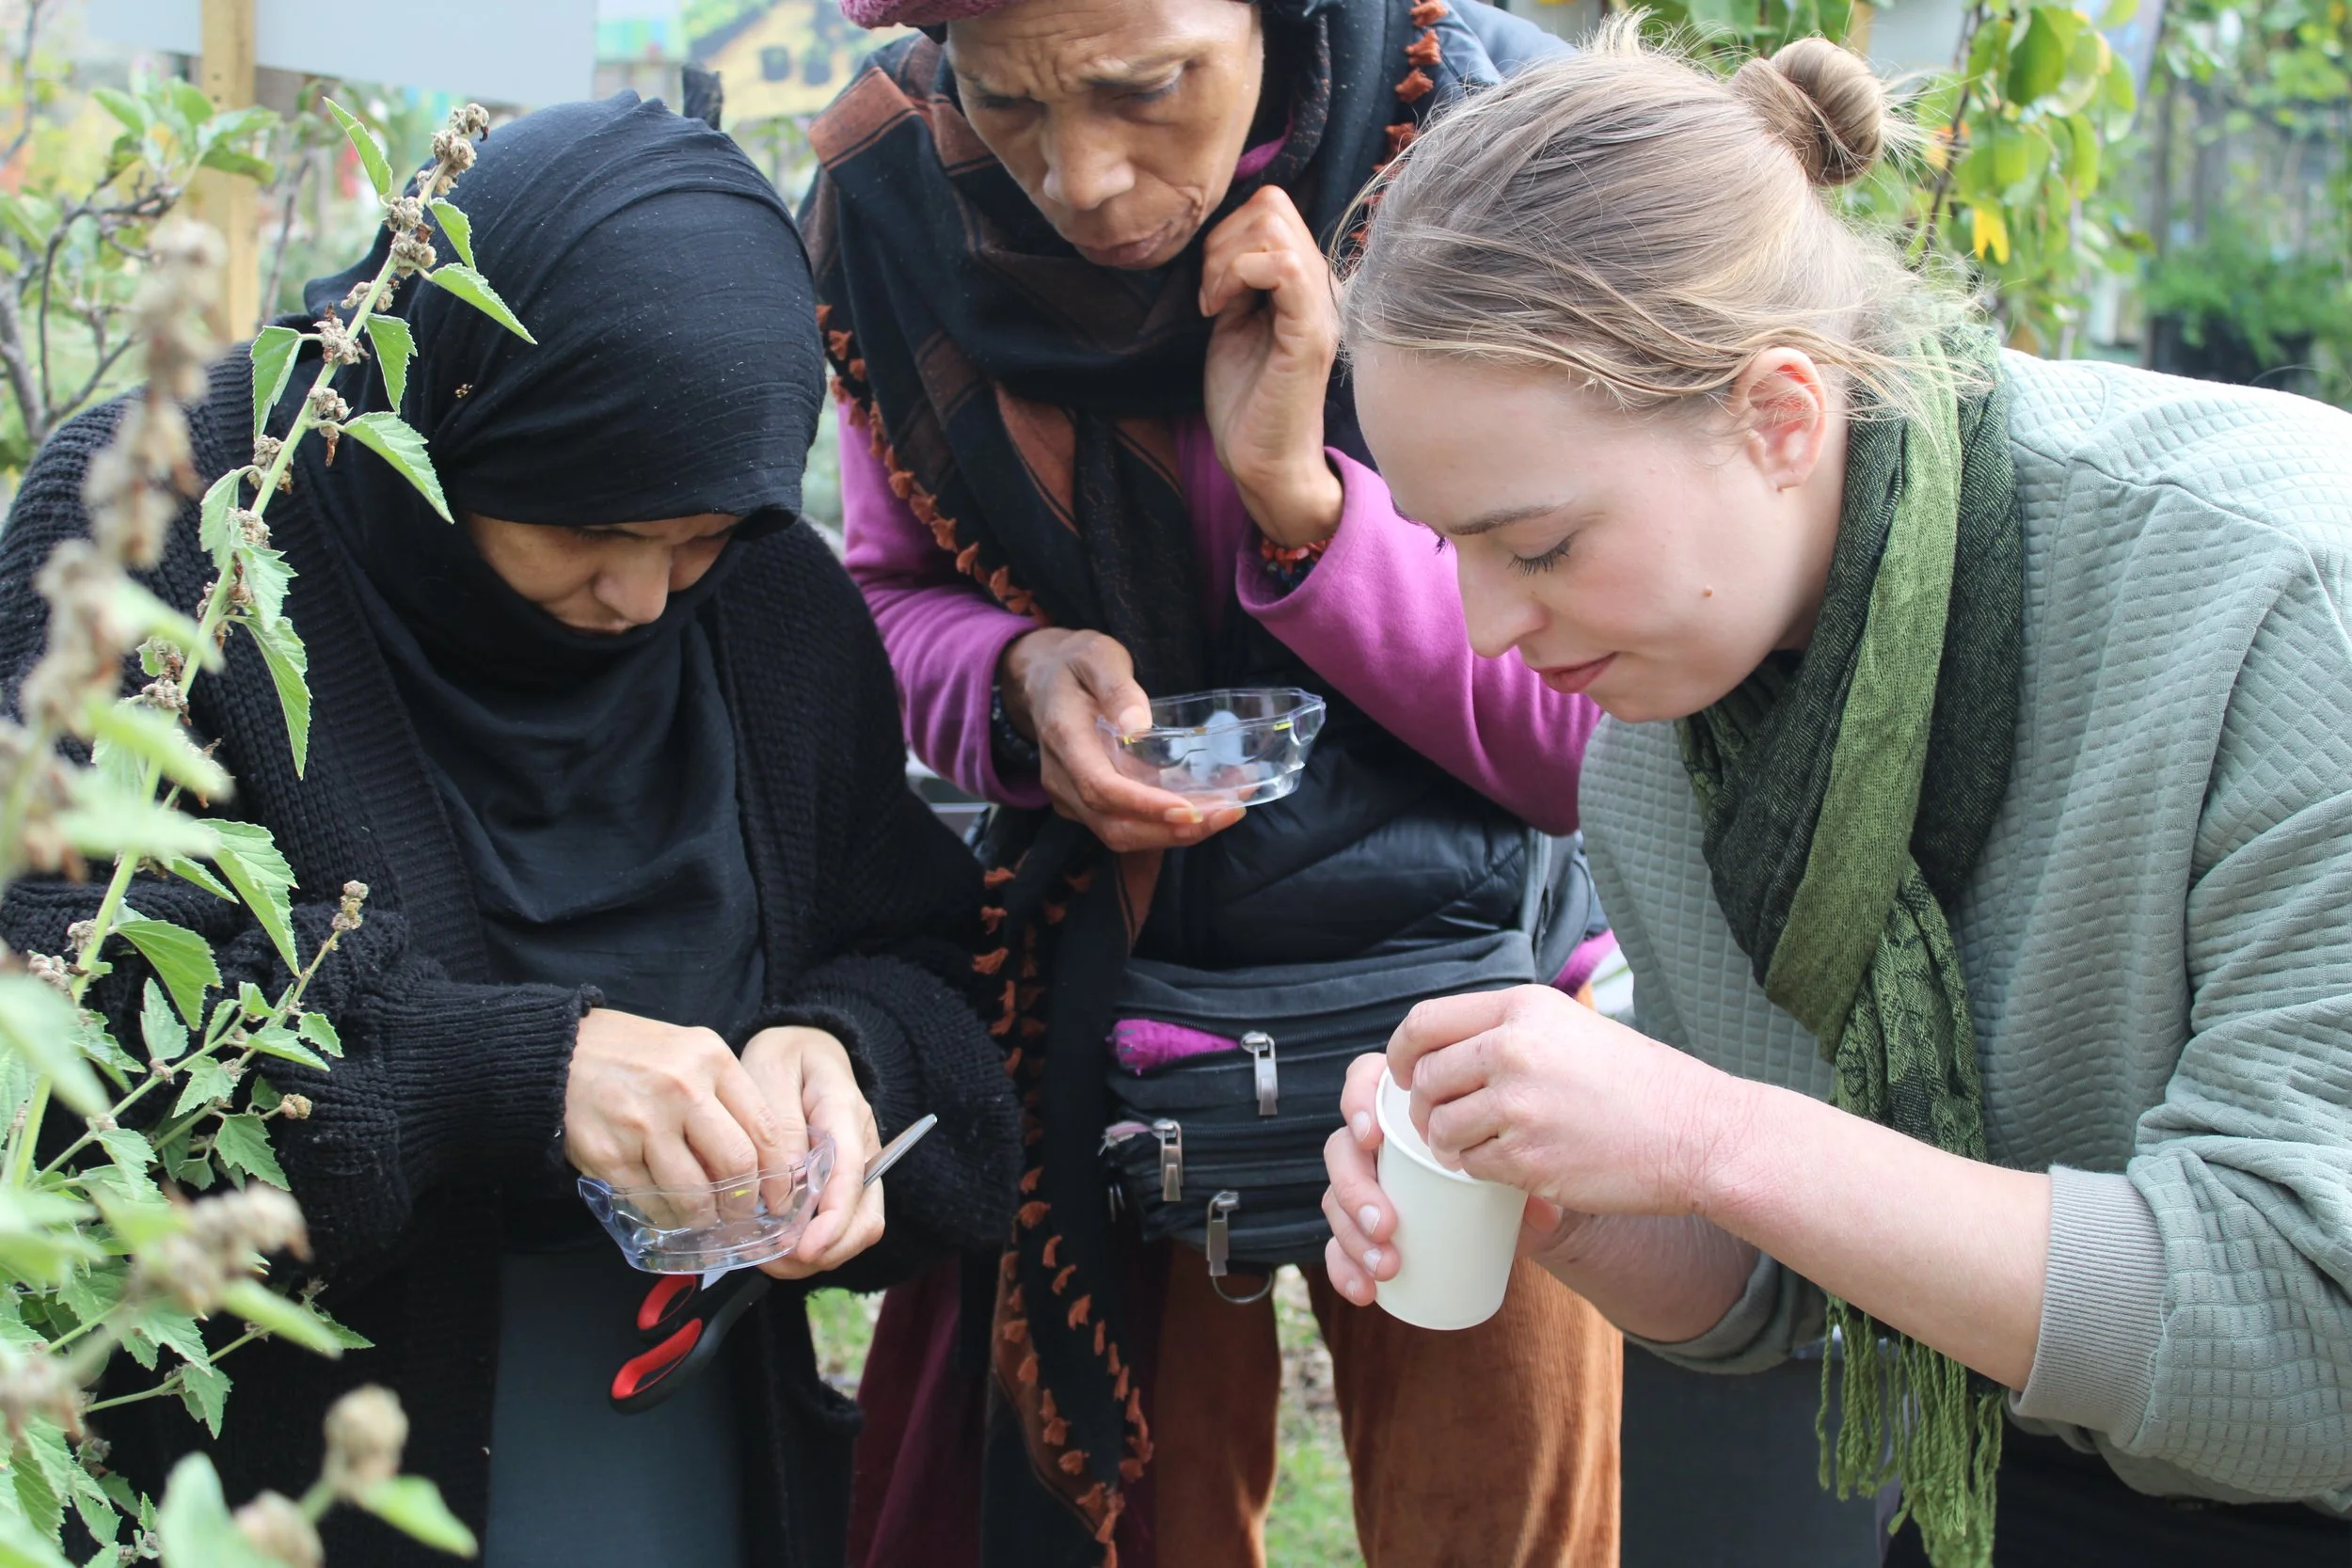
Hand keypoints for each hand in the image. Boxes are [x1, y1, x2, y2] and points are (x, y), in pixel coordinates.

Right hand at [563, 1007, 790, 1221]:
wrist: (563, 1053)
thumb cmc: (636, 1056)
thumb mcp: (692, 1053)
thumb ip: (726, 1096)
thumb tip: (758, 1163)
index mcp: (712, 1059)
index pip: (764, 1128)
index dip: (778, 1173)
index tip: (780, 1196)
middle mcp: (683, 1089)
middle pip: (736, 1164)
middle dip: (745, 1202)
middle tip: (742, 1216)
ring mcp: (643, 1123)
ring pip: (694, 1193)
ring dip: (704, 1217)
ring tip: (704, 1220)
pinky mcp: (610, 1154)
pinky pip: (650, 1202)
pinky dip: (664, 1218)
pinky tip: (668, 1215)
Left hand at [738, 1026, 884, 1279]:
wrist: (806, 1047)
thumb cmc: (784, 1056)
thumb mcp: (770, 1068)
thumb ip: (780, 1121)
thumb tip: (788, 1179)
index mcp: (844, 1111)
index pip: (850, 1173)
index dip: (833, 1219)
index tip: (806, 1249)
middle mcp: (862, 1145)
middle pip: (865, 1215)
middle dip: (827, 1250)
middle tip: (775, 1262)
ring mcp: (858, 1167)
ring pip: (859, 1228)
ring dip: (819, 1255)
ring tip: (770, 1259)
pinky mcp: (846, 1183)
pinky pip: (842, 1225)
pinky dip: (815, 1246)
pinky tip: (777, 1246)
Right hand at [999, 628, 1243, 852]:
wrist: (1041, 679)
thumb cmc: (1075, 664)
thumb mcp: (1098, 657)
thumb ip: (1117, 687)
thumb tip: (1138, 728)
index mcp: (1065, 740)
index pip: (1101, 789)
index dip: (1145, 806)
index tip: (1190, 810)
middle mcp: (1062, 778)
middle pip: (1113, 825)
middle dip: (1170, 831)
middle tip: (1224, 816)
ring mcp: (1070, 796)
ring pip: (1119, 834)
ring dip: (1172, 834)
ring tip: (1222, 816)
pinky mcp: (1084, 803)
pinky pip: (1122, 826)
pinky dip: (1162, 827)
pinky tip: (1202, 810)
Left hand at [1200, 186, 1343, 549]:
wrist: (1261, 460)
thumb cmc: (1245, 400)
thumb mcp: (1232, 322)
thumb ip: (1235, 277)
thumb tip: (1220, 237)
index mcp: (1304, 281)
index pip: (1272, 207)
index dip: (1227, 232)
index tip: (1209, 286)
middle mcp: (1320, 284)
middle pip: (1271, 205)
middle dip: (1221, 241)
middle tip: (1209, 296)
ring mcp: (1319, 305)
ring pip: (1273, 225)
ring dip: (1225, 260)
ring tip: (1214, 305)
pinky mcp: (1309, 331)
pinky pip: (1282, 265)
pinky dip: (1237, 275)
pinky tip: (1220, 311)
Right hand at [1319, 1051, 1592, 1305]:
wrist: (1518, 1217)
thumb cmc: (1515, 1170)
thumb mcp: (1527, 1164)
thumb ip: (1532, 1176)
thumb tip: (1536, 1208)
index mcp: (1408, 1104)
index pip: (1366, 1080)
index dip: (1356, 1102)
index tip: (1373, 1138)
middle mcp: (1380, 1141)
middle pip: (1342, 1149)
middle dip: (1356, 1188)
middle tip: (1387, 1225)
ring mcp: (1369, 1184)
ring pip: (1335, 1199)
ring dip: (1351, 1234)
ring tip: (1387, 1266)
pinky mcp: (1366, 1227)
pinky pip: (1338, 1244)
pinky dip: (1344, 1267)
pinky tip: (1364, 1291)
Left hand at [1391, 985, 1741, 1215]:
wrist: (1697, 1132)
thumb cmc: (1639, 1083)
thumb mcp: (1571, 1027)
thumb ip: (1511, 1031)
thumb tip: (1447, 1049)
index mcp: (1522, 1009)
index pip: (1425, 1022)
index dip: (1402, 1052)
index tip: (1404, 1073)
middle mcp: (1513, 1049)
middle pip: (1425, 1078)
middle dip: (1422, 1107)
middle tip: (1440, 1123)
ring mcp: (1519, 1106)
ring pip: (1441, 1128)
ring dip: (1448, 1144)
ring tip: (1476, 1147)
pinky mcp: (1528, 1159)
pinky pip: (1471, 1166)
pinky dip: (1479, 1171)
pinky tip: (1506, 1166)